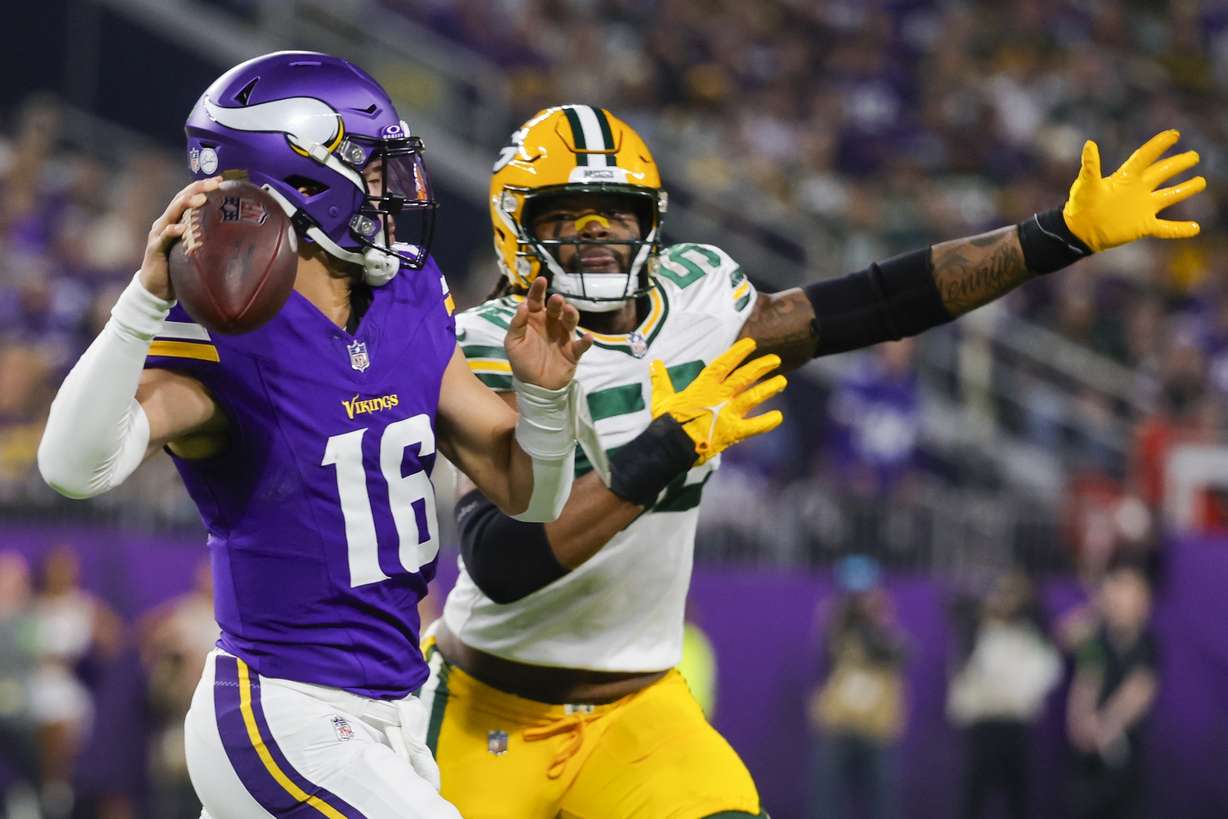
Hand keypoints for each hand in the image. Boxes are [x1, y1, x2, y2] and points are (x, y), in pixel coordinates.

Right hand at [139, 176, 222, 299]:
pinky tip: (182, 227)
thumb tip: (239, 237)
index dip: (203, 187)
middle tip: (214, 183)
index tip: (221, 180)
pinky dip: (172, 231)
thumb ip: (208, 240)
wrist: (156, 289)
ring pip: (171, 214)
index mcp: (176, 220)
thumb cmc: (179, 269)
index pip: (189, 197)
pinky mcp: (155, 248)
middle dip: (197, 189)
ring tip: (201, 199)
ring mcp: (159, 234)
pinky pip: (164, 238)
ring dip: (186, 204)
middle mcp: (165, 222)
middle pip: (181, 200)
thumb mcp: (196, 250)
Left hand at [505, 277, 592, 389]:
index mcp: (534, 320)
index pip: (536, 301)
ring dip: (571, 314)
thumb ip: (517, 324)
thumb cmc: (522, 362)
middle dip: (557, 302)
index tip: (541, 280)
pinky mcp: (572, 352)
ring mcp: (563, 337)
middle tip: (557, 299)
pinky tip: (587, 337)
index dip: (538, 290)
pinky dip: (585, 341)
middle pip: (555, 309)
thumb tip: (523, 305)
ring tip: (569, 311)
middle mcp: (551, 324)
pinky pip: (581, 345)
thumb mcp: (513, 343)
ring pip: (570, 321)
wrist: (534, 386)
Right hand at [649, 337, 785, 464]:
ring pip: (752, 397)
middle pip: (744, 377)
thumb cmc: (666, 422)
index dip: (738, 352)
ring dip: (768, 388)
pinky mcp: (732, 432)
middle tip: (775, 359)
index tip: (751, 344)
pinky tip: (778, 417)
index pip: (724, 364)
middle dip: (760, 366)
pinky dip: (766, 422)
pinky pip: (753, 426)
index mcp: (703, 386)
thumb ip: (661, 379)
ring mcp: (727, 414)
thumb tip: (654, 363)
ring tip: (782, 381)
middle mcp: (719, 397)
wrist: (669, 446)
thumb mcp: (661, 398)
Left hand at [1062, 130, 1205, 251]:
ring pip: (1169, 196)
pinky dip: (1180, 229)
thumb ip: (1090, 166)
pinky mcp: (1143, 226)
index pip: (1145, 157)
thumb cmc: (1080, 206)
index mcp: (1126, 177)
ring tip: (1201, 182)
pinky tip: (1195, 228)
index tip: (1174, 134)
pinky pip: (1166, 228)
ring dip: (1185, 189)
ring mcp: (1142, 208)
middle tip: (1194, 156)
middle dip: (1178, 164)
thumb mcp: (1085, 184)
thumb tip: (1089, 144)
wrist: (1078, 232)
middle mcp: (1138, 190)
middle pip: (1162, 173)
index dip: (1159, 145)